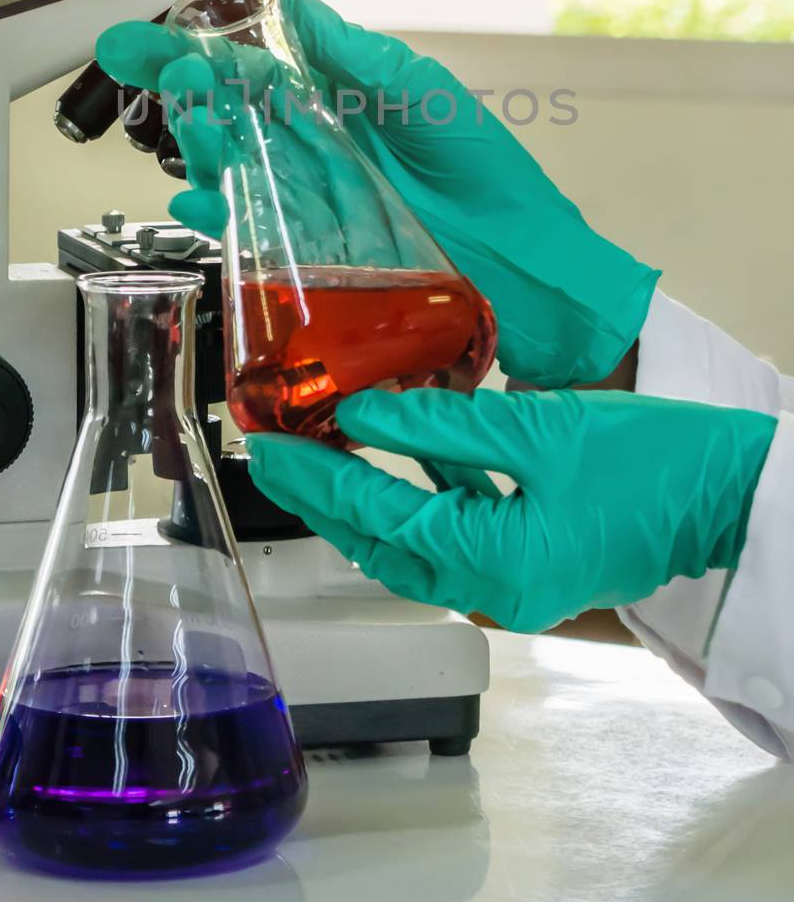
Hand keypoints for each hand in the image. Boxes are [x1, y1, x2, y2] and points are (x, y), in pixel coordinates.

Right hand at [97, 0, 657, 386]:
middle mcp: (320, 154)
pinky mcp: (316, 262)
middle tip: (145, 72)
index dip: (196, 52)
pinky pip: (252, 238)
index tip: (139, 41)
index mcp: (344, 105)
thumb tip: (296, 7)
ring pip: (233, 175)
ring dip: (198, 153)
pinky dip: (221, 222)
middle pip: (230, 119)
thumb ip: (361, 61)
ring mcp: (314, 208)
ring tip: (185, 138)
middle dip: (181, 94)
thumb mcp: (430, 104)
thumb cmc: (497, 186)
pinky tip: (203, 208)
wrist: (537, 279)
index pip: (256, 69)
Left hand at [246, 387, 775, 631]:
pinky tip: (404, 447)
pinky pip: (458, 531)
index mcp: (496, 565)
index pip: (378, 519)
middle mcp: (498, 590)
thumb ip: (441, 427)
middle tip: (276, 450)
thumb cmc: (654, 461)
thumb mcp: (538, 429)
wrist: (735, 496)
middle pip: (385, 545)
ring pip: (416, 542)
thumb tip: (361, 414)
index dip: (318, 478)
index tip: (269, 443)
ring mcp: (517, 582)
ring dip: (368, 497)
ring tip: (322, 446)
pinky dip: (423, 493)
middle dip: (327, 498)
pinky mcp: (534, 559)